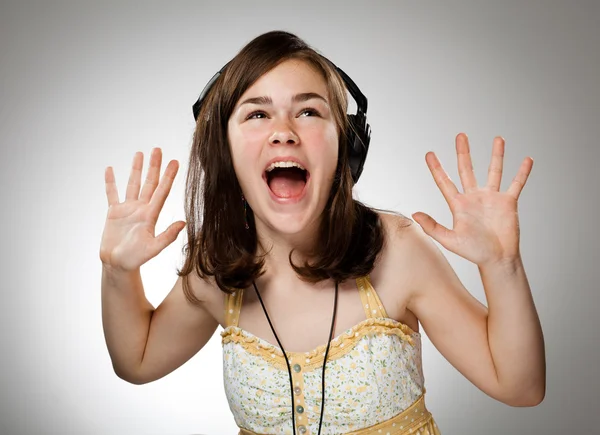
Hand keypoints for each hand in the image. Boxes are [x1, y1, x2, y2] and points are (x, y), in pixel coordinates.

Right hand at [99, 148, 185, 271]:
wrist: (117, 265)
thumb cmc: (135, 259)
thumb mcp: (153, 249)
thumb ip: (167, 236)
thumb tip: (183, 223)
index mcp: (151, 215)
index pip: (162, 191)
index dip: (169, 177)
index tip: (175, 162)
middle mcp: (141, 209)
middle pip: (149, 183)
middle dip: (154, 166)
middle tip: (158, 149)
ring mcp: (127, 209)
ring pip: (132, 184)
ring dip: (136, 169)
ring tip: (139, 153)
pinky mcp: (114, 213)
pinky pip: (112, 194)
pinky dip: (111, 182)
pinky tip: (110, 169)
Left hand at [411, 133, 532, 266]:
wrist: (497, 259)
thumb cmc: (473, 252)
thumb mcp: (450, 240)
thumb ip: (432, 227)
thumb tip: (415, 214)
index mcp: (458, 204)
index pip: (444, 182)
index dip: (436, 168)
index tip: (429, 153)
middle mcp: (474, 197)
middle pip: (467, 169)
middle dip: (464, 152)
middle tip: (460, 135)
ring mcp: (492, 198)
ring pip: (494, 171)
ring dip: (496, 155)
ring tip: (498, 139)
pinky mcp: (508, 202)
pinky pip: (516, 183)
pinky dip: (523, 172)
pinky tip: (527, 160)